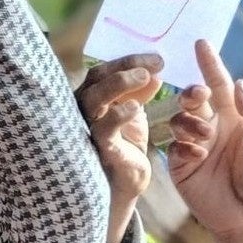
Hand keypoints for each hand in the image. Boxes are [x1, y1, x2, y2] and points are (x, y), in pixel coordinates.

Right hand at [77, 54, 163, 242]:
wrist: (123, 183)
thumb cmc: (125, 145)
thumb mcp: (134, 114)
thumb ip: (140, 92)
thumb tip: (155, 72)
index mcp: (93, 97)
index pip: (106, 70)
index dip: (130, 60)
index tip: (159, 59)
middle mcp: (83, 110)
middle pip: (96, 79)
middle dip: (125, 67)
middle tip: (155, 65)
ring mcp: (86, 129)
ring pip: (92, 99)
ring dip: (118, 84)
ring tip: (145, 78)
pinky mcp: (97, 150)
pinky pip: (102, 130)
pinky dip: (116, 116)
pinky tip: (135, 108)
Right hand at [166, 39, 242, 240]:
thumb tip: (240, 83)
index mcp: (235, 119)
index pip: (220, 86)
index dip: (210, 64)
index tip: (201, 43)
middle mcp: (212, 128)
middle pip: (194, 99)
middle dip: (193, 93)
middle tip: (199, 98)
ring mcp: (194, 146)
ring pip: (179, 118)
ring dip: (190, 122)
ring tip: (204, 139)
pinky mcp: (179, 165)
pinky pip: (173, 145)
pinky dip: (184, 145)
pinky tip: (197, 157)